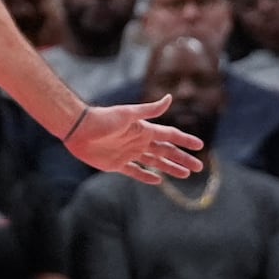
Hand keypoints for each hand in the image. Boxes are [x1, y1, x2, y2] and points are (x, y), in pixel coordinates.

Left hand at [64, 96, 203, 182]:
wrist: (78, 129)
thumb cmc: (103, 118)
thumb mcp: (129, 114)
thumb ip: (150, 110)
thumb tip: (170, 97)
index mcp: (144, 130)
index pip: (170, 136)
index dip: (185, 140)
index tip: (200, 146)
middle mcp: (138, 142)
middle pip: (166, 152)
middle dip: (182, 159)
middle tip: (199, 168)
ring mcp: (128, 153)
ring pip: (154, 162)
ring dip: (170, 168)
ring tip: (185, 175)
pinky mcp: (116, 164)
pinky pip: (135, 172)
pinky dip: (146, 176)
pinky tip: (158, 180)